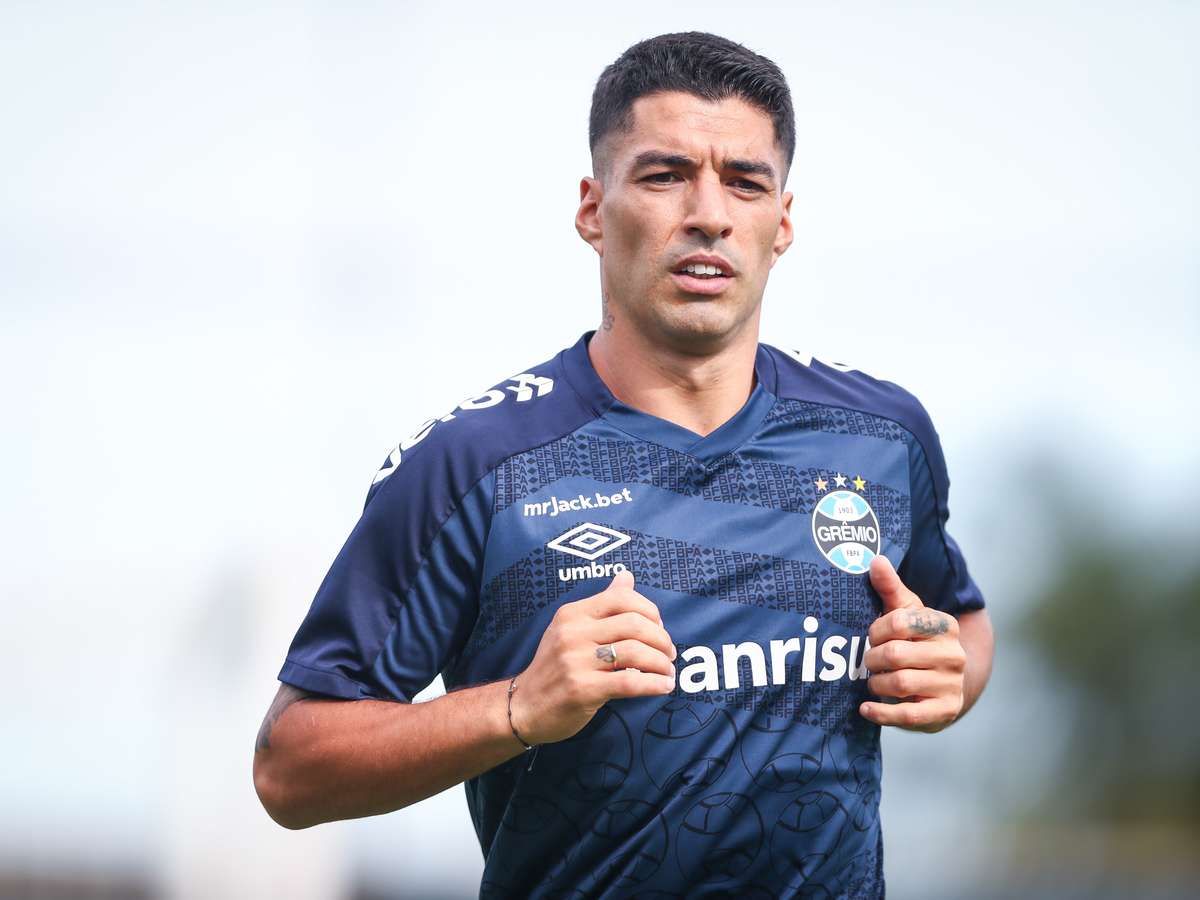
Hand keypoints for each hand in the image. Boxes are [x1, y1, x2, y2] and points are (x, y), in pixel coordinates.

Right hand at [510, 569, 676, 744]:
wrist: (523, 707)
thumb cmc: (554, 668)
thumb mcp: (571, 629)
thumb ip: (602, 604)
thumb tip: (626, 575)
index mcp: (573, 614)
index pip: (622, 598)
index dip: (650, 611)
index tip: (659, 628)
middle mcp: (573, 633)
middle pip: (634, 624)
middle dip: (661, 639)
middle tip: (669, 654)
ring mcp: (576, 661)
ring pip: (635, 652)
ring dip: (661, 663)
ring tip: (668, 673)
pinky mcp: (582, 689)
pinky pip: (630, 682)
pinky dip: (654, 684)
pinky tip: (663, 687)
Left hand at [859, 555, 965, 732]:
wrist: (944, 685)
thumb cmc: (917, 642)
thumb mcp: (907, 613)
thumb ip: (890, 588)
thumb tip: (875, 559)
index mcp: (945, 625)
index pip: (899, 621)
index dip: (876, 630)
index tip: (872, 636)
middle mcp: (954, 654)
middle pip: (896, 654)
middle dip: (872, 659)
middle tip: (868, 661)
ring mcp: (952, 685)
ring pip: (899, 684)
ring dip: (876, 684)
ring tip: (873, 681)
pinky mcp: (945, 711)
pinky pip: (908, 715)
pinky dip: (881, 713)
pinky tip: (866, 709)